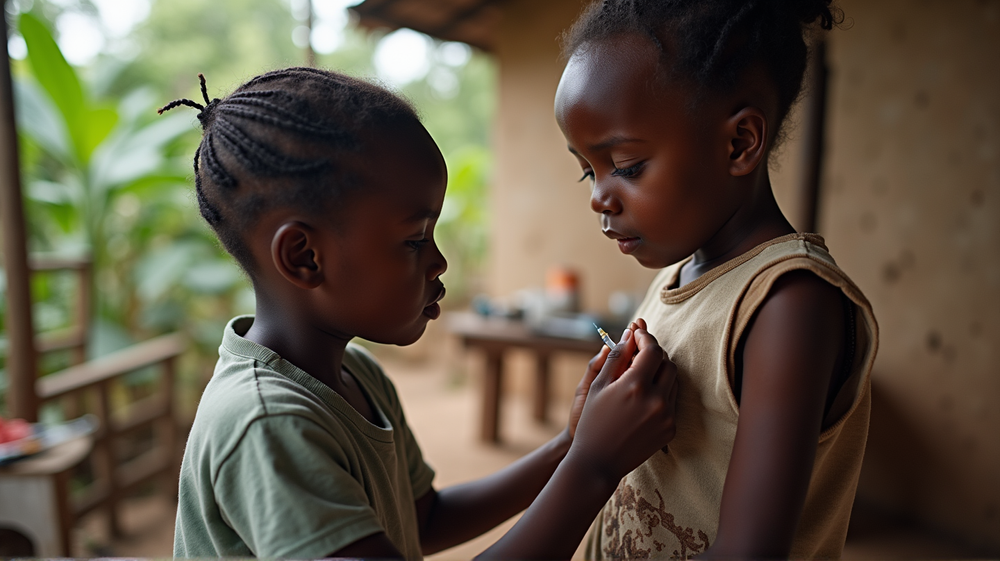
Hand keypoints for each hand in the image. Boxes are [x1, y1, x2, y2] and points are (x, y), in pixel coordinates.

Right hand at [567, 322, 677, 483]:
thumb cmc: (592, 421)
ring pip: (673, 382)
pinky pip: (672, 402)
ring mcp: (666, 416)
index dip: (646, 337)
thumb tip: (630, 334)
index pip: (652, 350)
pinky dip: (661, 393)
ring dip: (660, 373)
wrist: (598, 462)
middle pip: (668, 363)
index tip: (638, 334)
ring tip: (641, 375)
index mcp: (635, 386)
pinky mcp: (670, 429)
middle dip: (655, 354)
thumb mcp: (597, 385)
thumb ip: (616, 357)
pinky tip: (644, 398)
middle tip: (639, 354)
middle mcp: (656, 400)